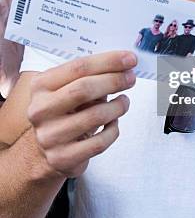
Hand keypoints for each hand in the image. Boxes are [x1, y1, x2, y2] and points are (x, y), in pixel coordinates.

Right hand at [27, 51, 136, 177]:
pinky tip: (114, 122)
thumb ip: (91, 76)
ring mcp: (50, 136)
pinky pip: (99, 142)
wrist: (44, 150)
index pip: (78, 67)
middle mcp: (41, 110)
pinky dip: (113, 130)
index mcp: (41, 85)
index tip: (130, 59)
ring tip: (124, 102)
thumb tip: (124, 66)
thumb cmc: (64, 111)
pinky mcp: (61, 158)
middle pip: (83, 89)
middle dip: (114, 81)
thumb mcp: (68, 88)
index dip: (108, 61)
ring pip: (95, 116)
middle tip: (131, 78)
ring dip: (117, 106)